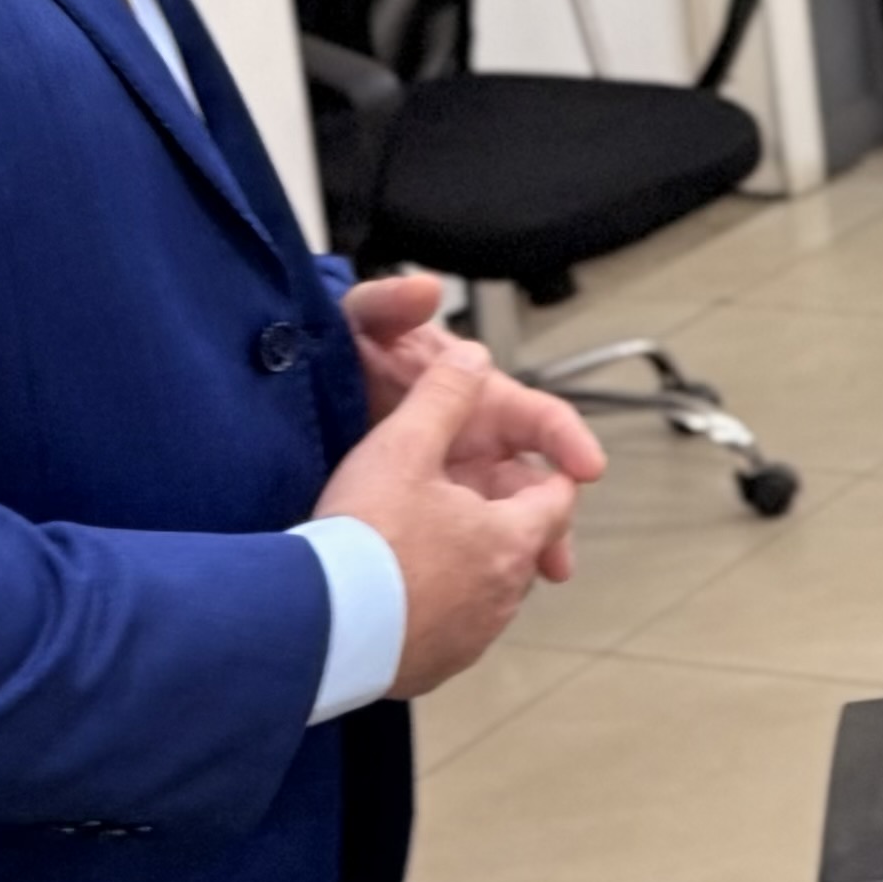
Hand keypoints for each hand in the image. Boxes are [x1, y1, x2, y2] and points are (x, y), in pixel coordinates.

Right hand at [316, 334, 603, 693]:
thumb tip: (474, 356)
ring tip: (422, 544)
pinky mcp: (435, 668)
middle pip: (521, 547)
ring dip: (468, 566)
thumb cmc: (364, 534)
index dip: (540, 475)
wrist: (314, 625)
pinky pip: (450, 631)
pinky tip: (397, 593)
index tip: (516, 465)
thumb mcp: (402, 445)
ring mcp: (471, 638)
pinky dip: (436, 608)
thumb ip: (443, 395)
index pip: (556, 501)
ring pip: (487, 592)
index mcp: (511, 540)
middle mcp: (503, 597)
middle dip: (500, 520)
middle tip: (457, 500)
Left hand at [345, 272, 600, 565]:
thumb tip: (428, 290)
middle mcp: (474, 443)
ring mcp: (451, 482)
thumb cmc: (339, 361)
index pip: (539, 419)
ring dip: (524, 552)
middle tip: (557, 563)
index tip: (588, 469)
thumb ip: (390, 304)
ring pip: (504, 522)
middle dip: (553, 522)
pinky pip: (465, 547)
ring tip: (526, 584)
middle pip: (530, 485)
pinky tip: (472, 591)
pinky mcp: (423, 516)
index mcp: (478, 403)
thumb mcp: (363, 326)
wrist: (294, 401)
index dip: (569, 440)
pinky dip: (480, 568)